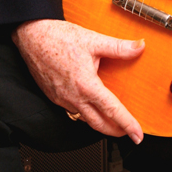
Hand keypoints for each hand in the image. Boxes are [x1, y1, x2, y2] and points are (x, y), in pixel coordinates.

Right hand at [12, 18, 143, 141]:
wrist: (32, 36)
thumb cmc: (59, 38)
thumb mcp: (94, 40)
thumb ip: (119, 47)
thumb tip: (139, 47)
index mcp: (86, 85)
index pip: (112, 110)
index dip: (127, 124)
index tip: (137, 135)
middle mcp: (73, 97)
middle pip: (98, 124)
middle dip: (115, 131)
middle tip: (127, 132)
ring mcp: (62, 99)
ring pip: (84, 118)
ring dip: (99, 122)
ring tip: (111, 119)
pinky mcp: (54, 96)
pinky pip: (72, 110)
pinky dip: (84, 113)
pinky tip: (89, 104)